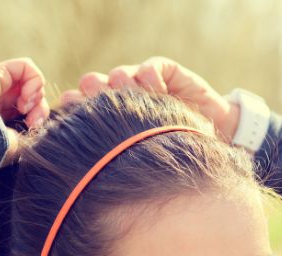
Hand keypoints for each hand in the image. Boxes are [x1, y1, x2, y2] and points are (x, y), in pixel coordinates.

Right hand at [0, 57, 49, 166]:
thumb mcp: (17, 144)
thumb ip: (32, 132)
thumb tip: (48, 122)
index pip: (27, 108)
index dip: (38, 115)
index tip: (34, 128)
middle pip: (30, 93)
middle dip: (39, 107)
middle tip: (33, 122)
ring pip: (28, 79)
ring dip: (36, 94)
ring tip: (27, 109)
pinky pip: (25, 66)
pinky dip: (34, 80)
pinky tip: (26, 97)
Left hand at [59, 56, 239, 143]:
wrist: (208, 144)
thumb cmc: (166, 157)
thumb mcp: (133, 159)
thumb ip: (104, 150)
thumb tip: (73, 143)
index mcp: (103, 114)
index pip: (76, 102)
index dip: (76, 109)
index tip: (81, 123)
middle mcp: (118, 94)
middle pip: (91, 83)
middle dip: (98, 98)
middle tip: (113, 116)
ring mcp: (138, 80)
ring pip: (118, 75)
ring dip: (128, 91)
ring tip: (144, 110)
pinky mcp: (163, 70)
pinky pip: (148, 69)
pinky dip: (152, 81)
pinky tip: (163, 96)